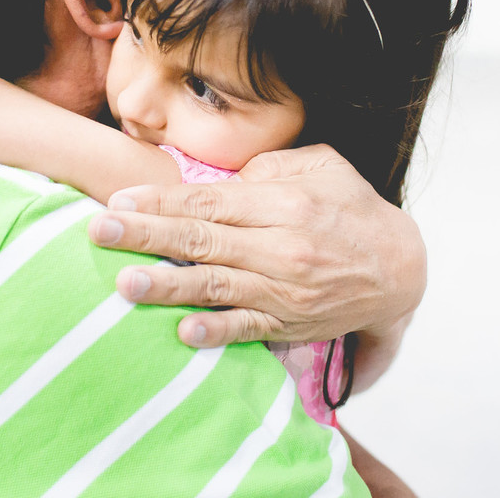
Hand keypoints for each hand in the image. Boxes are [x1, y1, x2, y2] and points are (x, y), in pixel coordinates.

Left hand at [88, 144, 425, 353]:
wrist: (401, 269)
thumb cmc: (352, 209)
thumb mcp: (322, 166)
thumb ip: (270, 166)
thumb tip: (221, 178)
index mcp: (284, 203)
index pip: (209, 202)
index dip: (160, 202)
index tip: (119, 200)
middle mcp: (281, 247)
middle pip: (201, 241)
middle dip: (145, 237)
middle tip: (98, 232)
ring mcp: (284, 290)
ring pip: (214, 287)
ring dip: (166, 287)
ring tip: (123, 284)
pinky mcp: (289, 324)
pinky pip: (246, 330)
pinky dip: (215, 333)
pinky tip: (180, 332)